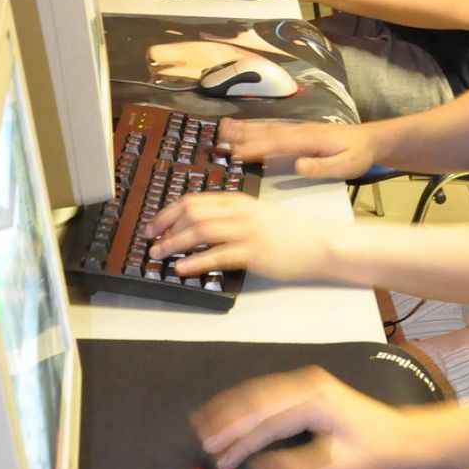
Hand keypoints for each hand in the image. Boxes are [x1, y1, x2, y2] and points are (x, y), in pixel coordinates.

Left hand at [147, 191, 315, 279]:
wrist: (316, 243)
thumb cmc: (286, 232)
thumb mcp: (255, 214)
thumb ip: (229, 216)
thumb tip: (195, 227)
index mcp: (236, 200)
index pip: (193, 200)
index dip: (167, 213)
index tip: (154, 226)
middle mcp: (238, 211)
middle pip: (192, 212)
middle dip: (165, 227)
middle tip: (151, 242)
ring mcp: (246, 230)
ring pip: (200, 231)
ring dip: (174, 243)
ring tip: (160, 256)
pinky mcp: (253, 251)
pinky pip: (217, 254)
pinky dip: (195, 261)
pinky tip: (182, 269)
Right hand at [191, 367, 427, 468]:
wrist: (403, 437)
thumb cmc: (376, 454)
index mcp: (318, 403)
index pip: (269, 422)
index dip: (241, 443)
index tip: (220, 461)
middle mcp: (310, 386)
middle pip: (258, 400)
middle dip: (227, 421)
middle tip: (202, 442)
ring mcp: (308, 383)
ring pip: (259, 392)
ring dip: (231, 410)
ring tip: (204, 426)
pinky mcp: (307, 389)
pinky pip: (267, 393)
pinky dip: (245, 404)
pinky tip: (229, 414)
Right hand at [218, 116, 377, 177]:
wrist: (370, 140)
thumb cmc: (357, 155)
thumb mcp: (345, 166)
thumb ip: (322, 167)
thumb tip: (298, 166)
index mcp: (308, 140)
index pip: (277, 144)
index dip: (255, 149)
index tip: (235, 155)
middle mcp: (299, 131)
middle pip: (265, 132)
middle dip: (241, 136)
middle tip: (218, 140)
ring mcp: (298, 129)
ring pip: (266, 128)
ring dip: (244, 128)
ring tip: (223, 128)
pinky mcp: (298, 132)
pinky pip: (272, 128)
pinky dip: (255, 126)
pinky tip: (245, 127)